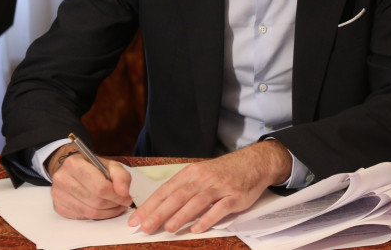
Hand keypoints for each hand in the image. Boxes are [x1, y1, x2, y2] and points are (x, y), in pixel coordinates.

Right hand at [47, 143, 133, 219]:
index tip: (126, 198)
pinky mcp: (59, 207)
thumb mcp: (109, 164)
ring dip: (108, 213)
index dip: (116, 196)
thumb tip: (124, 192)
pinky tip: (103, 209)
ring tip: (116, 207)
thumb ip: (121, 176)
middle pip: (95, 201)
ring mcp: (58, 194)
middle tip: (123, 204)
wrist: (70, 169)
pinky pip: (82, 217)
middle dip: (114, 205)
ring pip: (89, 212)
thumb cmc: (91, 166)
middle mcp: (62, 179)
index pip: (100, 187)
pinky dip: (97, 216)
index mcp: (74, 164)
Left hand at [128, 139, 291, 233]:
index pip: (166, 190)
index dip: (150, 205)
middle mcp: (204, 178)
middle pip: (178, 196)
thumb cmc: (224, 171)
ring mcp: (220, 187)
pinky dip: (208, 219)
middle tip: (145, 226)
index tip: (135, 219)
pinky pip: (220, 208)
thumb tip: (160, 206)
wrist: (254, 162)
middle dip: (160, 212)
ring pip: (197, 201)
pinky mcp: (235, 196)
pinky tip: (198, 229)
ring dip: (182, 215)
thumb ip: (184, 188)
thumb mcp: (201, 173)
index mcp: (192, 172)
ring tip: (168, 228)